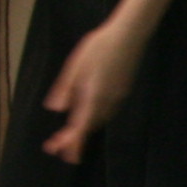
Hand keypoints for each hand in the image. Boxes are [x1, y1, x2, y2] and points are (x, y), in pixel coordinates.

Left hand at [41, 18, 149, 164]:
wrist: (129, 33)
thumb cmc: (99, 46)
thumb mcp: (76, 65)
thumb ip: (66, 88)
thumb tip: (56, 109)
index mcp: (94, 96)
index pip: (81, 126)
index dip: (71, 142)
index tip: (59, 153)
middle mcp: (108, 101)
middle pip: (91, 126)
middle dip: (74, 139)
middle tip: (57, 148)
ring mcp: (117, 96)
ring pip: (99, 119)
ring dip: (84, 129)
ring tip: (68, 135)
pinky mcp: (121, 90)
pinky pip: (105, 111)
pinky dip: (93, 119)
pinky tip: (86, 114)